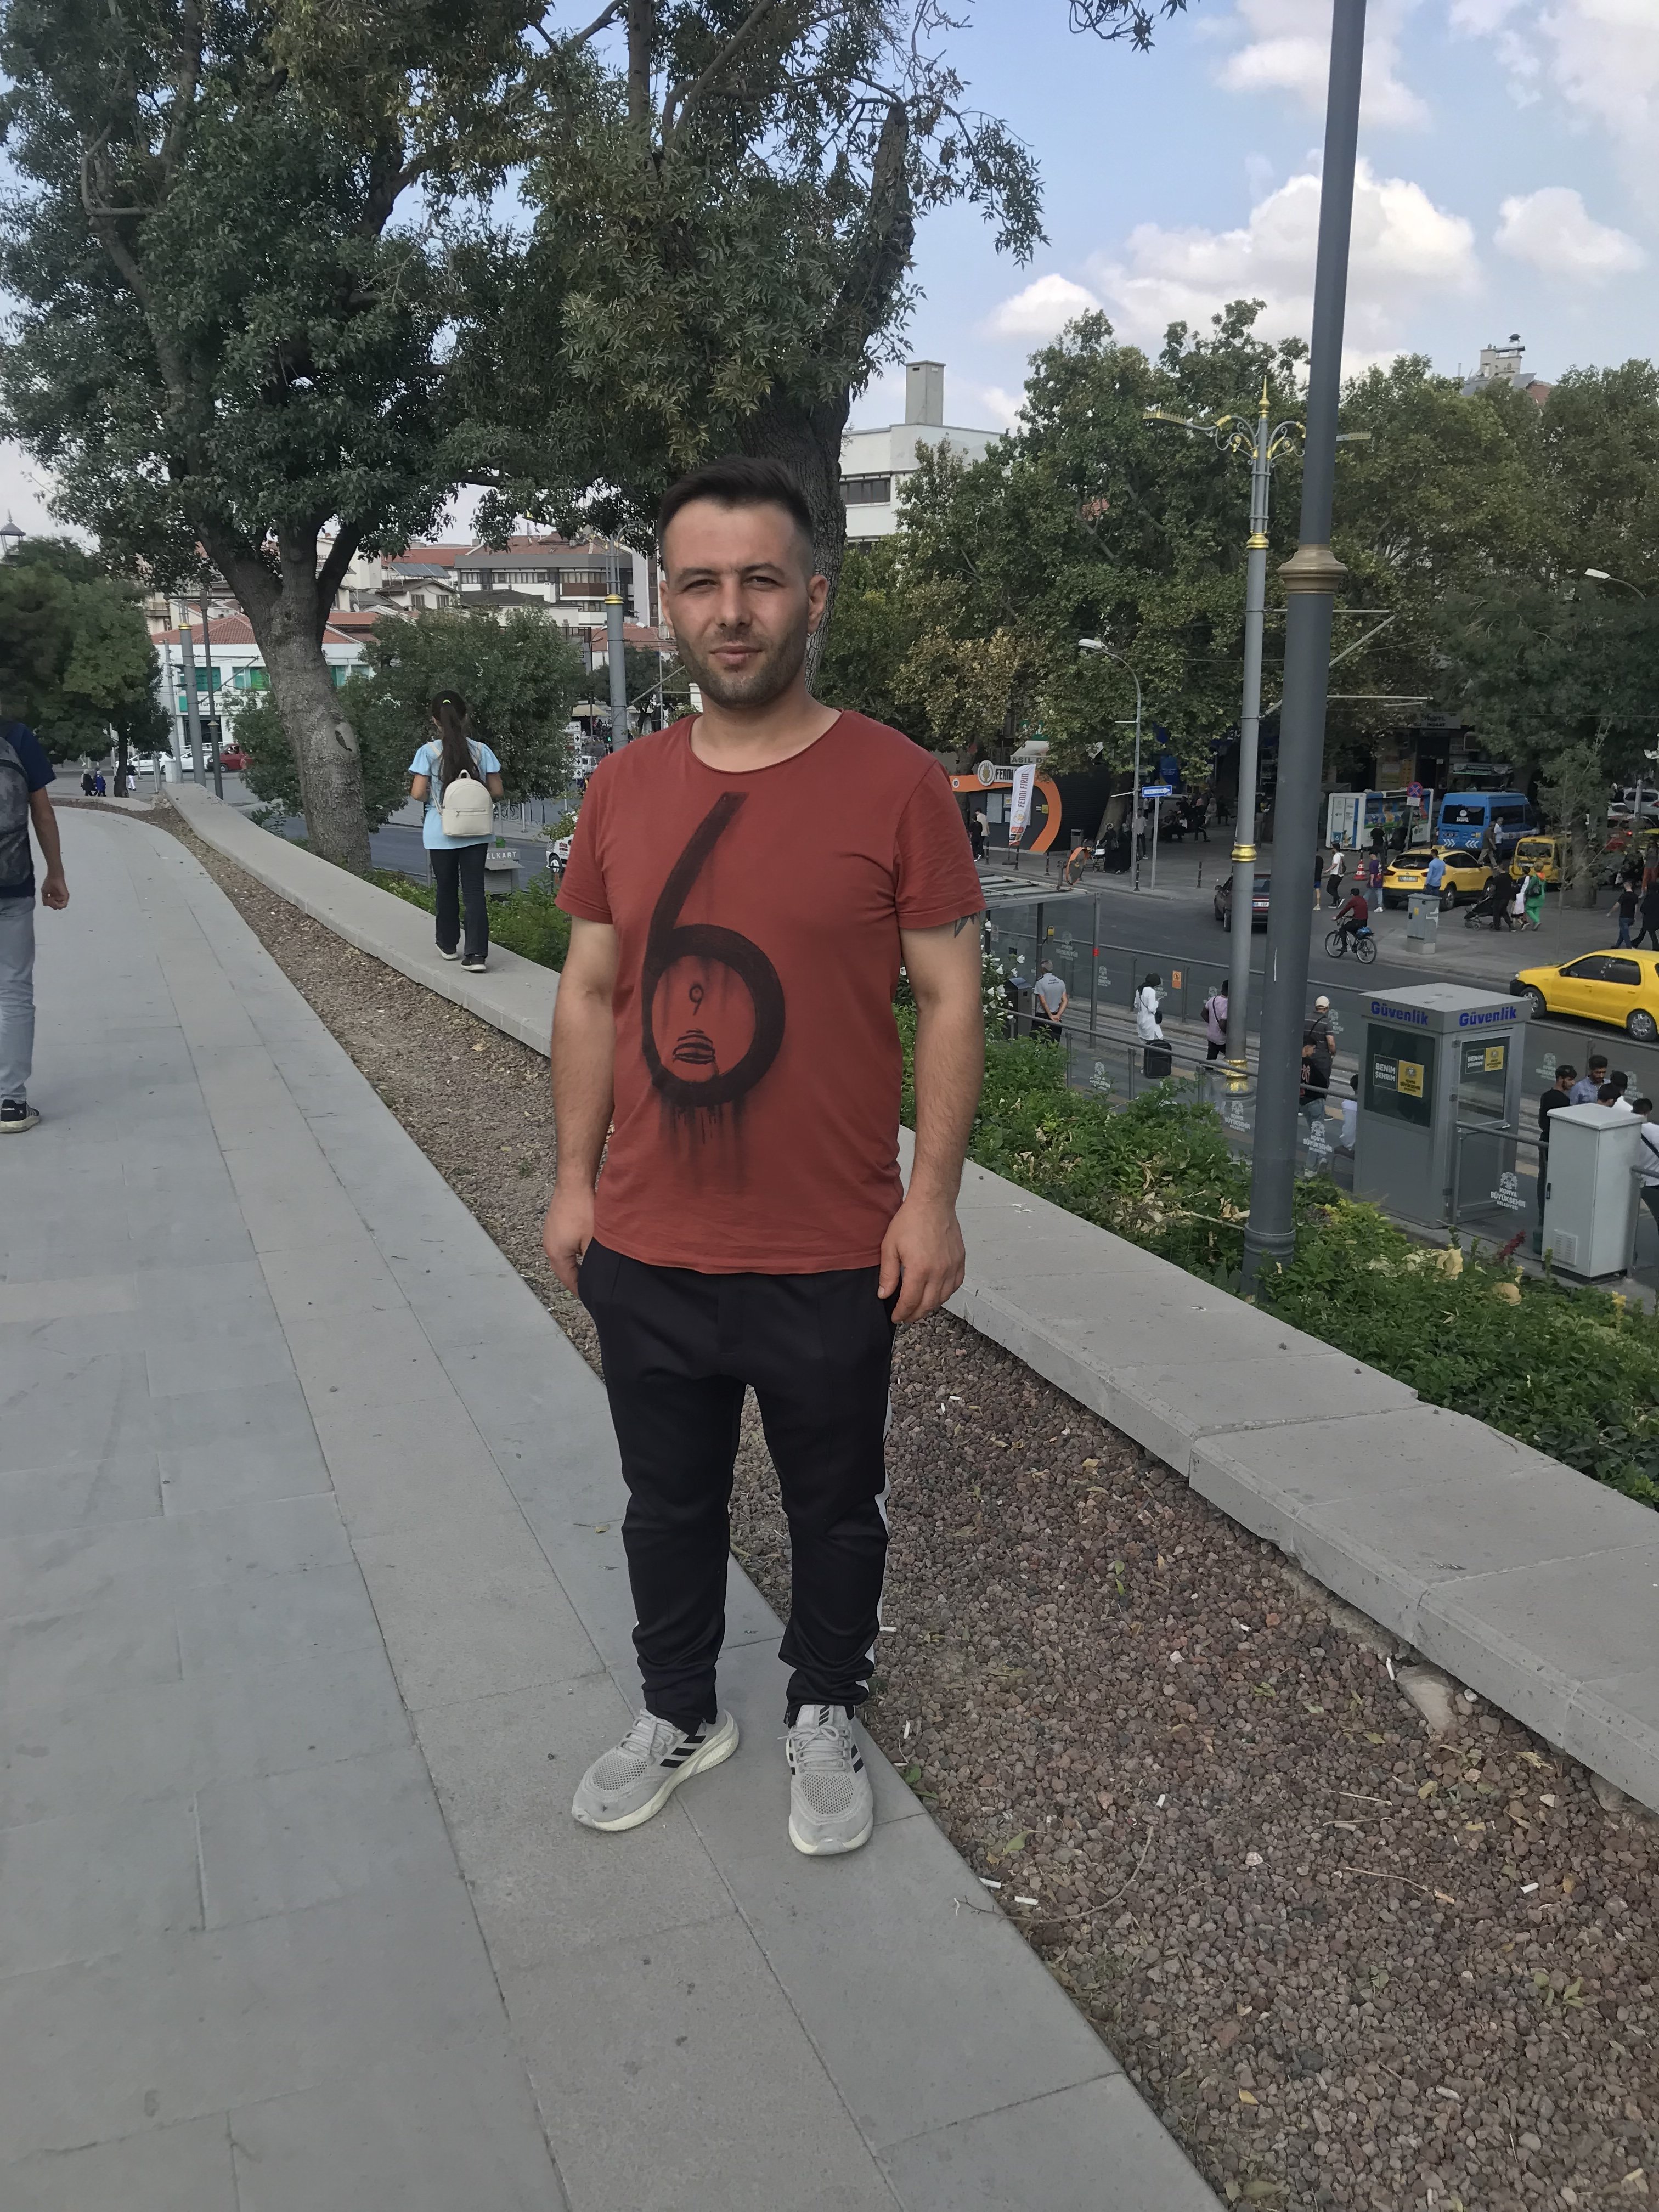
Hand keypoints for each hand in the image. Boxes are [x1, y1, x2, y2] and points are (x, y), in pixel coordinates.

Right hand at [40, 872, 67, 910]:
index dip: (48, 904)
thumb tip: (45, 905)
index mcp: (55, 897)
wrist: (54, 877)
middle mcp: (59, 898)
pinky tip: (53, 899)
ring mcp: (63, 898)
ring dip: (53, 905)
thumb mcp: (44, 892)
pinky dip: (57, 904)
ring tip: (50, 898)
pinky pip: (63, 905)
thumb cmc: (49, 882)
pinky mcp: (66, 897)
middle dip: (50, 905)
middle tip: (47, 899)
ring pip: (59, 907)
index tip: (46, 898)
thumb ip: (44, 899)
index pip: (52, 905)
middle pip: (56, 907)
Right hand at [541, 1182, 593, 1293]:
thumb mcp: (594, 1241)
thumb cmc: (583, 1209)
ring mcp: (550, 1234)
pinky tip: (586, 1248)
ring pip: (564, 1257)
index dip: (582, 1291)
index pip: (569, 1281)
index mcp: (557, 1254)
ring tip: (591, 1269)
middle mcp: (549, 1246)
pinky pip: (564, 1244)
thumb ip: (595, 1261)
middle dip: (578, 1278)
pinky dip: (574, 1251)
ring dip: (576, 1264)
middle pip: (564, 1270)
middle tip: (593, 1286)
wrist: (574, 1181)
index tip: (593, 1297)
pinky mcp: (555, 1224)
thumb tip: (599, 1276)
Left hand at [878, 1193, 965, 1324]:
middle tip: (906, 1317)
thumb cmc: (910, 1221)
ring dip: (930, 1306)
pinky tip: (937, 1294)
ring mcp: (952, 1267)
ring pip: (943, 1298)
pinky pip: (955, 1285)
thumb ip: (888, 1274)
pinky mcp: (960, 1261)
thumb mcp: (890, 1247)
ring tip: (919, 1307)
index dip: (902, 1313)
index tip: (896, 1317)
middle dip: (915, 1314)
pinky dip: (945, 1294)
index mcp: (920, 1270)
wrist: (932, 1203)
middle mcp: (939, 1272)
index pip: (911, 1302)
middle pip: (928, 1305)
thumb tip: (884, 1294)